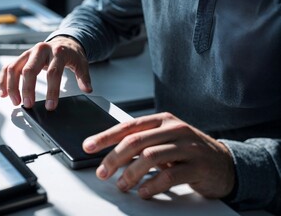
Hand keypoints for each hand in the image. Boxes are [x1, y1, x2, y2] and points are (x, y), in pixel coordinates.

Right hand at [0, 36, 92, 110]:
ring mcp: (29, 53)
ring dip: (12, 86)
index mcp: (57, 52)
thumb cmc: (71, 54)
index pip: (53, 72)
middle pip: (30, 70)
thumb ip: (84, 77)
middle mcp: (40, 50)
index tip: (50, 106)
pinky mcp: (21, 57)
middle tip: (28, 105)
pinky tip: (4, 93)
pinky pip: (8, 67)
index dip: (51, 91)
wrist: (64, 41)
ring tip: (15, 101)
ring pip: (14, 68)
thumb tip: (87, 89)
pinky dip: (4, 80)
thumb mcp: (81, 63)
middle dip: (27, 89)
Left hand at [83, 112, 234, 198]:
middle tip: (102, 172)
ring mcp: (188, 146)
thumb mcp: (165, 140)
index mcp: (163, 120)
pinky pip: (169, 175)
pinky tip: (143, 192)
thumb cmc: (188, 151)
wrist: (225, 162)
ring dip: (131, 173)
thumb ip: (142, 143)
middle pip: (136, 141)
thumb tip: (111, 155)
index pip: (128, 126)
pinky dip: (152, 185)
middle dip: (114, 158)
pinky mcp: (197, 165)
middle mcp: (174, 129)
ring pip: (150, 156)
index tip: (88, 146)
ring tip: (122, 185)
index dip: (106, 136)